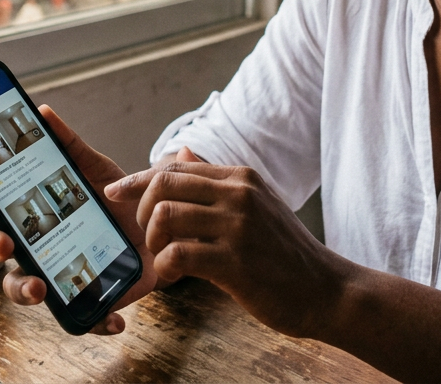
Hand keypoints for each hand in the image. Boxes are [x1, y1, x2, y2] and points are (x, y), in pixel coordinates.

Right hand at [0, 105, 158, 334]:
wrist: (160, 227)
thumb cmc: (117, 201)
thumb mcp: (96, 169)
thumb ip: (69, 144)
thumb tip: (43, 112)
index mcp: (34, 214)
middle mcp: (39, 246)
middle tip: (4, 243)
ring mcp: (60, 274)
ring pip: (27, 288)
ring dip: (25, 290)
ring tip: (40, 287)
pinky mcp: (91, 298)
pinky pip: (84, 319)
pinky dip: (96, 322)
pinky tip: (113, 320)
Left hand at [105, 149, 343, 338]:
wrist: (326, 289)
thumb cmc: (286, 251)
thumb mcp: (258, 204)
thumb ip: (218, 182)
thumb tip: (184, 152)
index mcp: (241, 177)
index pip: (176, 167)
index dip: (137, 180)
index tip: (115, 192)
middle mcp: (239, 193)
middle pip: (164, 184)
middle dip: (141, 210)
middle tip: (147, 236)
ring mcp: (237, 226)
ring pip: (165, 215)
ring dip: (152, 240)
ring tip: (163, 257)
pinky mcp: (235, 261)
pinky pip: (178, 254)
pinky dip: (164, 267)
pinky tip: (174, 277)